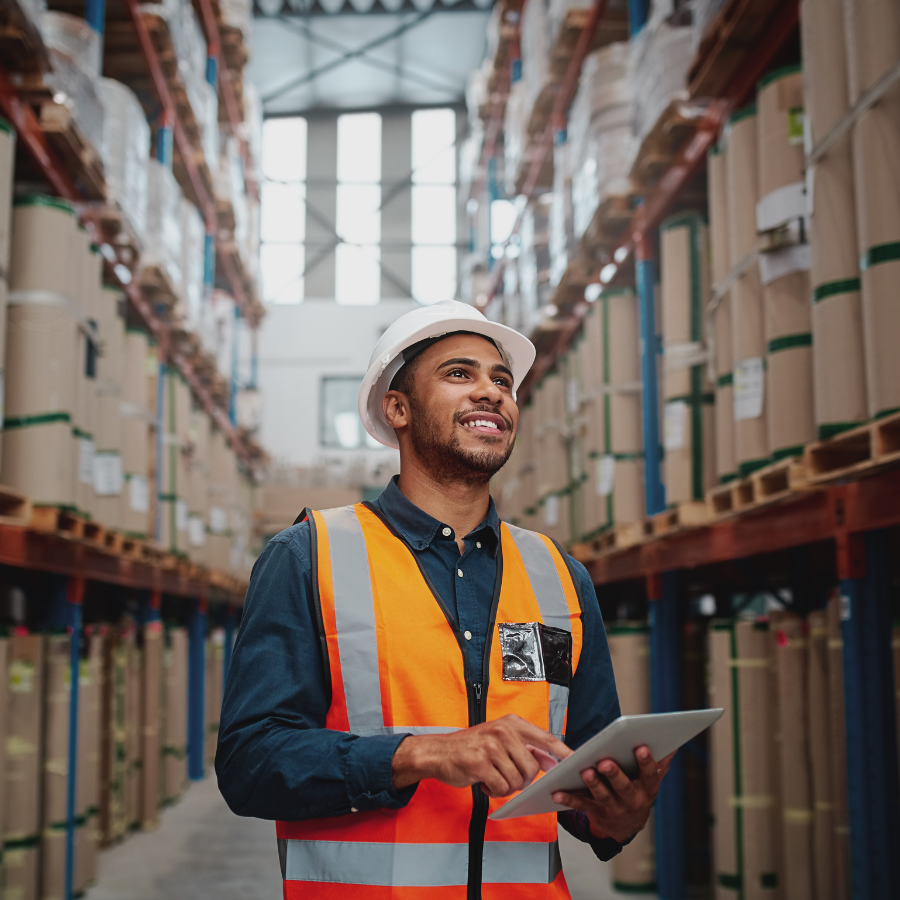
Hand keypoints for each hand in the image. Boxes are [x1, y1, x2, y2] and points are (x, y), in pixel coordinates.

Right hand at [392, 715, 571, 796]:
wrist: (438, 752)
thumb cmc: (471, 748)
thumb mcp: (500, 740)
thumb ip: (525, 748)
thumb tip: (551, 760)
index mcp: (511, 723)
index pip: (545, 737)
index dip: (563, 752)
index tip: (577, 762)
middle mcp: (503, 731)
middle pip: (532, 767)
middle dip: (522, 779)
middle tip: (505, 775)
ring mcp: (491, 746)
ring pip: (517, 780)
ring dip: (506, 786)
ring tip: (491, 776)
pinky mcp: (479, 762)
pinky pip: (501, 788)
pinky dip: (494, 791)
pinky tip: (483, 781)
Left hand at [551, 745, 673, 843]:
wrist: (627, 826)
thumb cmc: (638, 791)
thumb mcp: (651, 780)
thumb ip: (660, 763)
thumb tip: (672, 745)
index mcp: (647, 789)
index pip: (649, 775)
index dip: (646, 762)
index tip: (641, 747)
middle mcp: (631, 800)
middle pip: (623, 787)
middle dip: (615, 774)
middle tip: (605, 761)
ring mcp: (613, 807)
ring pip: (602, 796)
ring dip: (593, 784)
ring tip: (585, 771)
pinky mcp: (595, 811)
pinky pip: (581, 804)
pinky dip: (568, 799)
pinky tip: (557, 793)